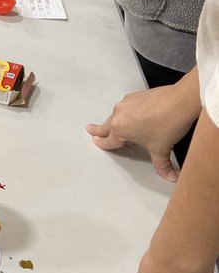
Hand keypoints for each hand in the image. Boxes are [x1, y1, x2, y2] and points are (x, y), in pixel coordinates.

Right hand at [86, 79, 200, 181]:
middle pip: (105, 126)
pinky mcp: (136, 95)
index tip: (96, 141)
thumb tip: (170, 176)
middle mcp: (119, 115)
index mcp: (120, 130)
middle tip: (91, 130)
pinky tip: (139, 115)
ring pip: (116, 115)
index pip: (107, 141)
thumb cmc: (168, 122)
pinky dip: (129, 111)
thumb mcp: (162, 149)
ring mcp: (127, 103)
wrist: (181, 101)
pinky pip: (127, 105)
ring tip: (124, 125)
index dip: (101, 144)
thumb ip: (162, 166)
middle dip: (97, 130)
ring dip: (117, 120)